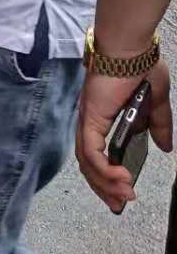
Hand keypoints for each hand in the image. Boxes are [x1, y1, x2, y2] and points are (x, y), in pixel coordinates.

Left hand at [76, 60, 171, 212]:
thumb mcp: (156, 103)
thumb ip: (158, 125)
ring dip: (105, 182)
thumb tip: (165, 148)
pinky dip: (104, 168)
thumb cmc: (141, 67)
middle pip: (87, 164)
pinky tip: (121, 178)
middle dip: (103, 188)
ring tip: (125, 195)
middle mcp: (89, 120)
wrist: (132, 49)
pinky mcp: (90, 116)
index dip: (105, 177)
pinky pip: (91, 151)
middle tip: (119, 205)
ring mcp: (87, 118)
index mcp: (101, 117)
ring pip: (87, 162)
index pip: (96, 154)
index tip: (120, 196)